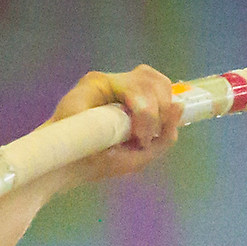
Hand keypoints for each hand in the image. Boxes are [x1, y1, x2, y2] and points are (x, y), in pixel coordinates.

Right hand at [50, 65, 180, 182]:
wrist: (66, 164)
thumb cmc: (100, 160)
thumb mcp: (141, 155)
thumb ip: (164, 136)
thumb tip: (180, 107)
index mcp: (134, 99)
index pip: (162, 87)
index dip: (168, 105)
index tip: (156, 134)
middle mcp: (123, 85)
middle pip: (158, 81)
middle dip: (162, 109)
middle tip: (146, 136)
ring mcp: (109, 81)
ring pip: (147, 81)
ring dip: (151, 113)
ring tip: (137, 136)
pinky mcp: (97, 82)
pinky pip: (132, 88)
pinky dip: (140, 111)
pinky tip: (130, 129)